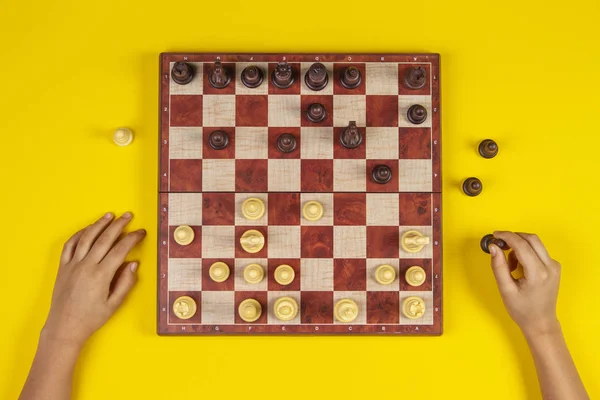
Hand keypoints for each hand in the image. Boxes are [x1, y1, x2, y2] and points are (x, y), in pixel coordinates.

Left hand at [42, 212, 145, 348]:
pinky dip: (78, 234)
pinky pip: (69, 245)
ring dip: (99, 224)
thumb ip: (125, 282)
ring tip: (109, 215)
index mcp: (101, 275)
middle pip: (104, 239)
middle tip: (128, 216)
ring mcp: (72, 265)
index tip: (141, 232)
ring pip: (86, 238)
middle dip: (118, 225)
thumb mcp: (114, 304)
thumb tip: (133, 264)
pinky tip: (87, 229)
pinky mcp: (63, 267)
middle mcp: (86, 266)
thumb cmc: (91, 318)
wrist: (64, 327)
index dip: (132, 238)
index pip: (120, 249)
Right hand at [489, 231, 560, 337]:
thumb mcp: (505, 289)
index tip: (494, 235)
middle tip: (499, 245)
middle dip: (513, 238)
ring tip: (510, 265)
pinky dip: (525, 252)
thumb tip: (493, 247)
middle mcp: (550, 267)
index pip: (522, 245)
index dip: (506, 236)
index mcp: (538, 273)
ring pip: (535, 243)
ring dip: (519, 246)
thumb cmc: (522, 310)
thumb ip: (498, 266)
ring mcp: (554, 266)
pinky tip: (519, 267)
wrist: (540, 322)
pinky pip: (538, 251)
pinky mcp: (554, 267)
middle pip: (531, 239)